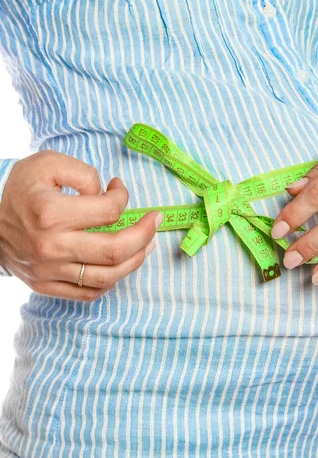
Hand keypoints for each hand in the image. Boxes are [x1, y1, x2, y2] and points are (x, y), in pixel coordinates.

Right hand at [0, 150, 161, 300]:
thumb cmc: (21, 190)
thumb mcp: (48, 163)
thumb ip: (83, 173)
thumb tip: (106, 195)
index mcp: (51, 213)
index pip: (108, 211)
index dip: (122, 196)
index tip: (118, 187)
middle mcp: (51, 246)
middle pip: (114, 250)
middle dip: (145, 234)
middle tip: (156, 220)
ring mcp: (49, 270)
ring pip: (107, 276)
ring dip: (135, 260)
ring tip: (147, 245)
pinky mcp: (47, 285)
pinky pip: (89, 293)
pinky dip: (111, 281)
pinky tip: (120, 265)